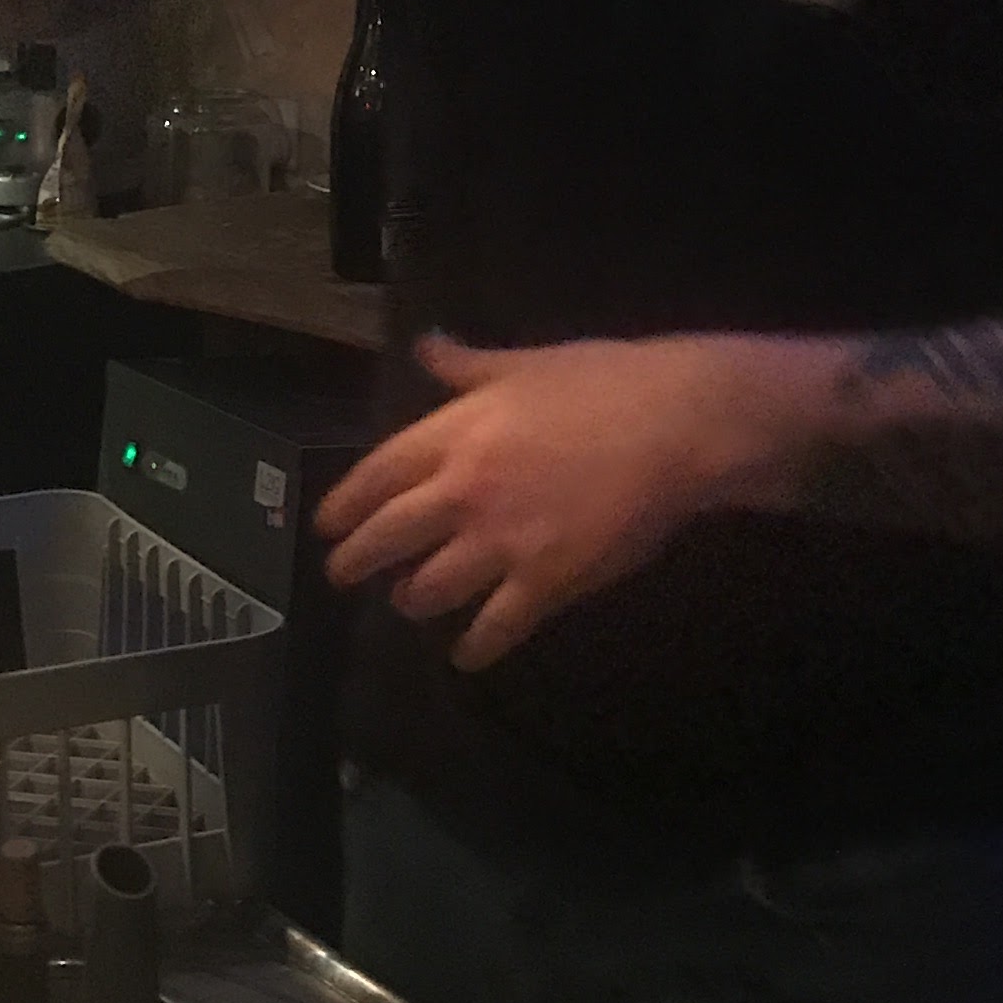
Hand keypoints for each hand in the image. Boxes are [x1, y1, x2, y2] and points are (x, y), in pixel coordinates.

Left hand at [317, 331, 829, 671]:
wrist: (675, 424)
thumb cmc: (603, 382)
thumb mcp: (526, 363)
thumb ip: (467, 365)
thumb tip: (424, 346)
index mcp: (455, 433)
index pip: (377, 476)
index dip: (344, 504)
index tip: (327, 523)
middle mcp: (463, 492)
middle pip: (387, 539)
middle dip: (356, 562)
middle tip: (342, 574)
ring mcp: (501, 542)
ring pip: (430, 589)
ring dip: (412, 601)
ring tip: (409, 604)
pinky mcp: (544, 582)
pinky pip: (495, 627)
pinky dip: (475, 648)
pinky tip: (467, 656)